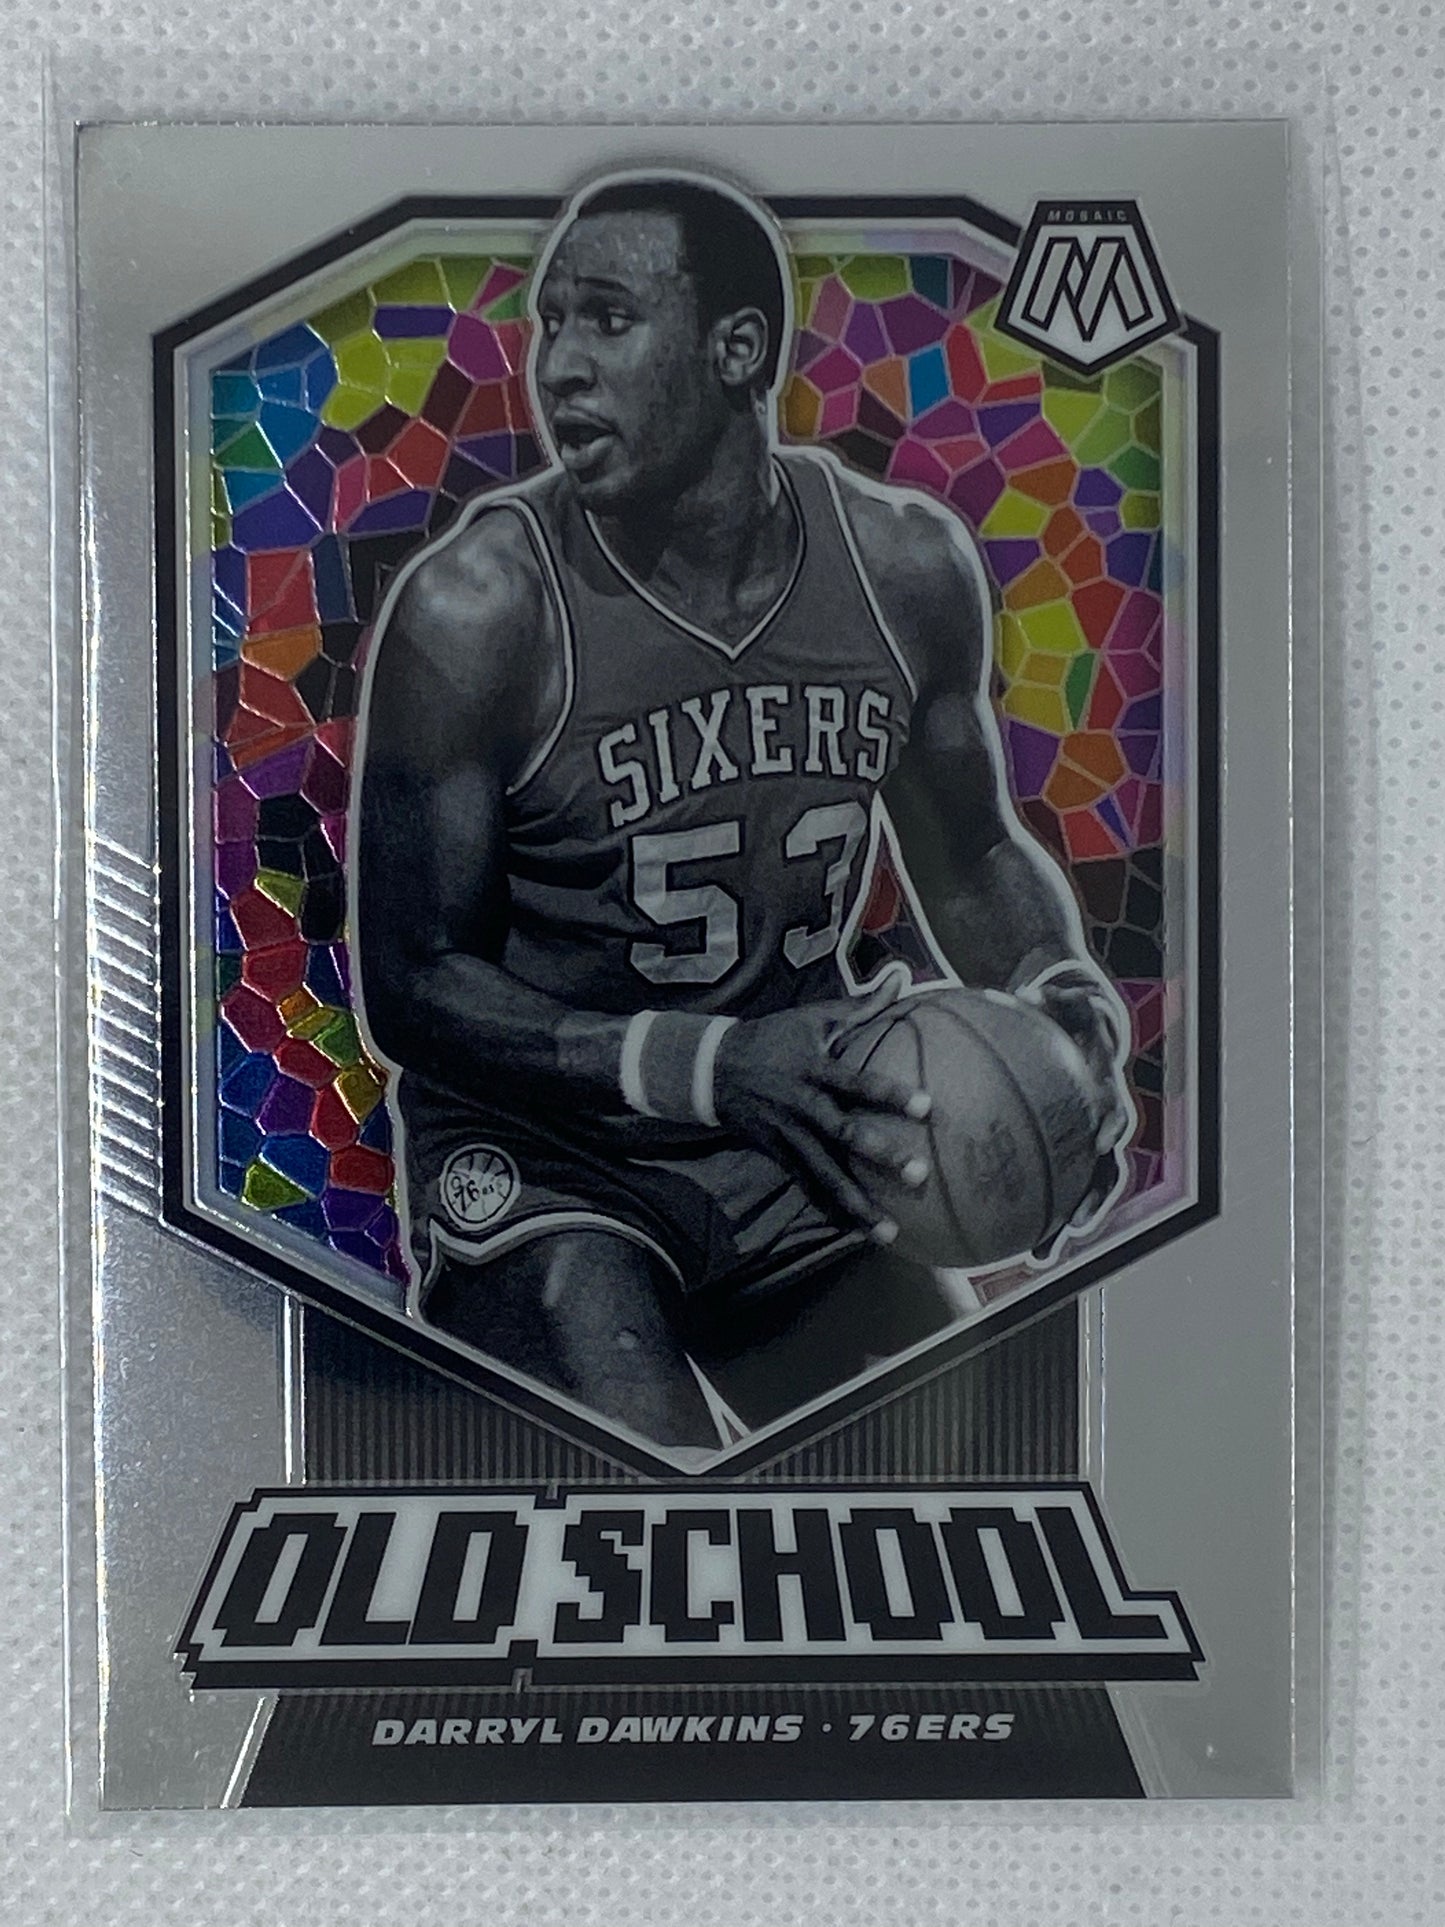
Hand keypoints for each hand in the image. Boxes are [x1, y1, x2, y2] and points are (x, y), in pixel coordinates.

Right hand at [711, 973, 932, 1239]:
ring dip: (856, 1204)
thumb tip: (900, 977)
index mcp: (812, 1069)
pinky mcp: (778, 1157)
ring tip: (889, 1230)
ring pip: (823, 1175)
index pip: (855, 1083)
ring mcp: (787, 1136)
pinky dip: (831, 1211)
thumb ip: (861, 1005)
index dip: (889, 1094)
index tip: (926, 1107)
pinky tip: (858, 1233)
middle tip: (918, 1175)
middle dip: (879, 1156)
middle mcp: (801, 1106)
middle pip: (842, 1135)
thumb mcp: (812, 1018)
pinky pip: (807, 1188)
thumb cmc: (774, 1038)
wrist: (713, 1069)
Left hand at [1019, 964, 1132, 1251]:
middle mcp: (1096, 1124)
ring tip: (1034, 1256)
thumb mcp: (1066, 992)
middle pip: (1098, 1176)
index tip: (1101, 1149)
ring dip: (1057, 1225)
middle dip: (1086, 1210)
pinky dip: (1014, 1200)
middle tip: (1063, 1239)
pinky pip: (1034, 1177)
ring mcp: (1076, 1139)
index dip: (1111, 1134)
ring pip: (1071, 1190)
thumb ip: (1062, 997)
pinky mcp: (1054, 1145)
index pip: (1115, 1118)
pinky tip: (980, 1221)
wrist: (1061, 1007)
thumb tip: (1038, 990)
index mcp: (1104, 1092)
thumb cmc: (1061, 1000)